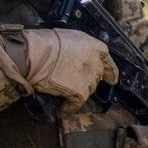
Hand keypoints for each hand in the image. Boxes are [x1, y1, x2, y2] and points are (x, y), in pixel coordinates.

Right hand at [0, 28, 119, 105]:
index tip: (111, 78)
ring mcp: (89, 79)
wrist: (36, 55)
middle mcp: (96, 63)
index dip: (110, 71)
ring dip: (78, 92)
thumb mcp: (69, 37)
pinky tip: (62, 110)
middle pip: (96, 76)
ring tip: (65, 93)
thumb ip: (80, 48)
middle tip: (75, 82)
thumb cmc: (45, 43)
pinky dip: (68, 108)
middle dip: (88, 80)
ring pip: (88, 90)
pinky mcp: (79, 93)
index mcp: (95, 47)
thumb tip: (76, 55)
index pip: (107, 61)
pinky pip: (75, 104)